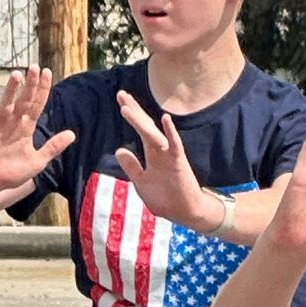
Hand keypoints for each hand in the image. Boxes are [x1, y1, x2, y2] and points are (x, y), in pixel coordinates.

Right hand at [0, 68, 74, 201]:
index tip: (48, 73)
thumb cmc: (13, 172)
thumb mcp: (38, 161)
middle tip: (34, 67)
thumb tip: (72, 134)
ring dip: (10, 91)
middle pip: (23, 101)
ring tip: (16, 75)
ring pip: (5, 105)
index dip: (42, 90)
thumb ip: (53, 147)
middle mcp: (13, 124)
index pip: (37, 106)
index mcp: (26, 129)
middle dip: (30, 85)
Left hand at [113, 92, 215, 228]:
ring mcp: (169, 156)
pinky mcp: (179, 163)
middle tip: (121, 94)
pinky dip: (171, 132)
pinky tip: (166, 119)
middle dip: (133, 111)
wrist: (186, 212)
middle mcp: (160, 151)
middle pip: (145, 126)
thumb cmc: (165, 198)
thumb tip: (119, 150)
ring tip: (127, 108)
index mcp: (152, 154)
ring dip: (141, 121)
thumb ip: (132, 166)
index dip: (132, 115)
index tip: (122, 100)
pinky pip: (175, 145)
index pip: (140, 130)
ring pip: (153, 134)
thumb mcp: (142, 182)